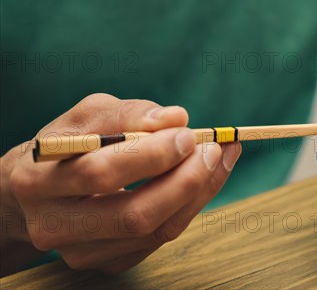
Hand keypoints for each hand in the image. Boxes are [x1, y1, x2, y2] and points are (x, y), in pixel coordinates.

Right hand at [0, 93, 241, 274]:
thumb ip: (128, 113)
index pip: (100, 173)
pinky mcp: (107, 262)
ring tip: (219, 158)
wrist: (38, 192)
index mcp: (39, 180)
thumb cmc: (70, 145)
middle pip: (133, 215)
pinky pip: (160, 239)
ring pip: (154, 231)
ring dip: (197, 192)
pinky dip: (191, 205)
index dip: (151, 155)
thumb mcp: (87, 116)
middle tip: (213, 150)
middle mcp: (55, 225)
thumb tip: (176, 118)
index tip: (187, 134)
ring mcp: (81, 251)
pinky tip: (204, 178)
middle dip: (184, 181)